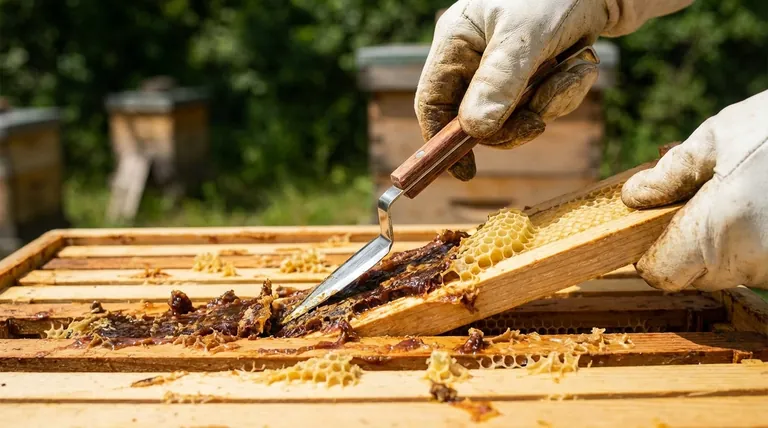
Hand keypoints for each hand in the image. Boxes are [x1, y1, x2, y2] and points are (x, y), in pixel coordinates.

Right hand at [415, 0, 693, 180]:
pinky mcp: (538, 71)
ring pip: (517, 115)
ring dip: (550, 101)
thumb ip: (500, 82)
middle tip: (538, 119)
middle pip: (477, 118)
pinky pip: (545, 103)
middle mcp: (478, 56)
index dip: (441, 140)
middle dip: (513, 123)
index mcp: (458, 41)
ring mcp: (508, 66)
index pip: (433, 100)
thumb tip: (476, 131)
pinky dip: (566, 91)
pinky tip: (579, 65)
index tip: (463, 172)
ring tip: (572, 68)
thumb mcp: (527, 36)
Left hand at [621, 90, 767, 291]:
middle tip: (697, 198)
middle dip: (684, 242)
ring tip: (739, 194)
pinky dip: (753, 241)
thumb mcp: (722, 135)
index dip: (648, 251)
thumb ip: (673, 171)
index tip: (652, 224)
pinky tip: (763, 204)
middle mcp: (749, 262)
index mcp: (717, 231)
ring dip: (721, 241)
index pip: (660, 273)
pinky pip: (760, 262)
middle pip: (693, 274)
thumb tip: (635, 196)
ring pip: (729, 270)